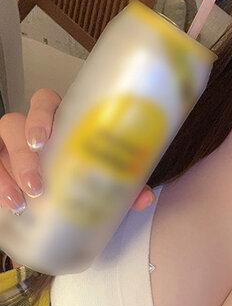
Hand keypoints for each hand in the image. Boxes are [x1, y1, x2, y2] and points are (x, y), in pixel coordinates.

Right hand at [0, 88, 154, 215]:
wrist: (57, 200)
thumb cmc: (80, 175)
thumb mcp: (99, 177)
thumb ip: (122, 185)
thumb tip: (143, 197)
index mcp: (58, 121)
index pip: (44, 103)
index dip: (41, 116)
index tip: (43, 141)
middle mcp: (29, 129)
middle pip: (15, 123)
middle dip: (23, 154)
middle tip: (37, 184)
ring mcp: (8, 145)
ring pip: (0, 145)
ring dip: (8, 173)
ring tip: (22, 201)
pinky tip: (9, 203)